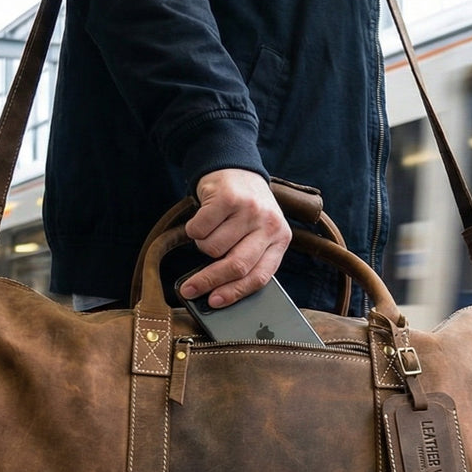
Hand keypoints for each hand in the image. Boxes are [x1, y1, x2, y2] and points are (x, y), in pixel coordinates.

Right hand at [179, 169, 290, 307]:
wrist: (236, 169)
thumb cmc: (244, 210)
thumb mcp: (257, 234)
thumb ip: (248, 259)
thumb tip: (219, 292)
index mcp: (280, 239)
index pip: (260, 277)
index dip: (234, 293)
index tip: (214, 302)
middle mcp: (269, 224)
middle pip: (236, 265)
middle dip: (209, 281)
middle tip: (190, 289)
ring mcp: (249, 210)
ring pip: (213, 248)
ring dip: (203, 245)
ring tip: (211, 231)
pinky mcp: (228, 198)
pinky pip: (199, 229)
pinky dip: (194, 229)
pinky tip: (204, 218)